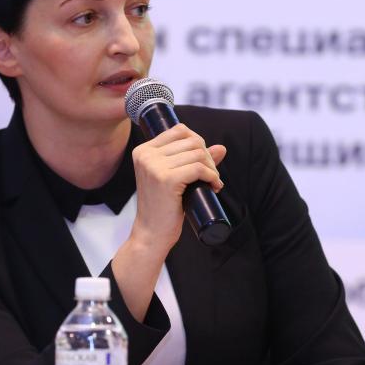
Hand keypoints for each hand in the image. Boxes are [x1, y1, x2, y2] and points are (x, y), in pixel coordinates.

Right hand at [111, 124, 224, 320]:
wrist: (152, 234)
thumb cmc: (163, 207)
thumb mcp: (176, 178)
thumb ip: (195, 160)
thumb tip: (221, 148)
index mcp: (143, 150)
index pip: (180, 130)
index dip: (198, 144)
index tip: (202, 163)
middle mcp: (146, 155)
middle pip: (192, 140)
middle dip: (208, 157)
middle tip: (211, 176)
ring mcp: (154, 166)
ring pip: (198, 153)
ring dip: (212, 168)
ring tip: (212, 182)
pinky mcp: (166, 179)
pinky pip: (199, 168)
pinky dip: (212, 176)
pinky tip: (214, 186)